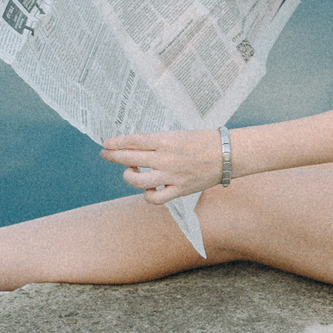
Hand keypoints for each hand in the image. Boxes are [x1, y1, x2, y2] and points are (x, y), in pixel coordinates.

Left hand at [102, 128, 223, 204]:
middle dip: (114, 156)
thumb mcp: (177, 134)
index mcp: (165, 140)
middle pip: (130, 159)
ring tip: (130, 172)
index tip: (106, 144)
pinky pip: (155, 198)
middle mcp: (165, 158)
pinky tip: (148, 188)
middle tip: (106, 154)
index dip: (116, 143)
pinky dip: (148, 195)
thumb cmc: (202, 141)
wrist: (227, 154)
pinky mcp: (179, 190)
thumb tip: (134, 146)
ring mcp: (171, 176)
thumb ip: (156, 142)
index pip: (133, 141)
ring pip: (138, 181)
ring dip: (128, 176)